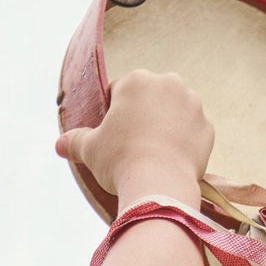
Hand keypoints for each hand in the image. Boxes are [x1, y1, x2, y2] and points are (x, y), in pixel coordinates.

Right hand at [56, 69, 213, 203]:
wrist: (159, 184)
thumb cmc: (120, 160)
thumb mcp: (89, 150)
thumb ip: (75, 141)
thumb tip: (59, 145)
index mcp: (137, 81)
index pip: (119, 91)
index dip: (110, 113)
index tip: (109, 134)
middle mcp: (169, 83)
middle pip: (149, 99)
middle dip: (140, 117)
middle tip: (128, 147)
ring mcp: (192, 104)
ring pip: (172, 114)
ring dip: (162, 129)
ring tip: (149, 156)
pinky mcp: (206, 128)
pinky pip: (190, 134)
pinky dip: (180, 146)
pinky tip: (167, 163)